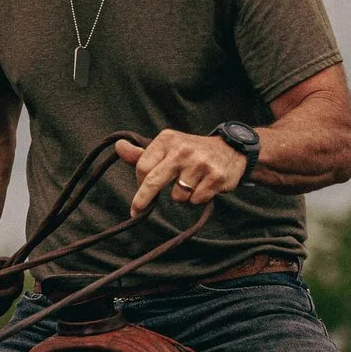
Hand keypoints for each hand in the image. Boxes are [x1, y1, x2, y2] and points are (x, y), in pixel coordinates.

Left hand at [115, 130, 248, 214]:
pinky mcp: (216, 178)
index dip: (139, 183)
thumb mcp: (168, 147)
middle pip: (153, 181)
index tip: (141, 191)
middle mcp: (183, 150)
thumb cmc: (192, 151)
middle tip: (136, 211)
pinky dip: (198, 198)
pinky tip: (204, 185)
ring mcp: (201, 164)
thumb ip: (142, 152)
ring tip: (191, 183)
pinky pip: (196, 200)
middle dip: (143, 200)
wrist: (231, 149)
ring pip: (177, 196)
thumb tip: (119, 146)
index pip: (142, 167)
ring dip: (182, 196)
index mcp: (168, 139)